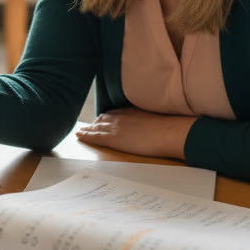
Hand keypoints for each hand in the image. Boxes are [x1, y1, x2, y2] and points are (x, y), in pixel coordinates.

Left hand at [75, 107, 193, 158]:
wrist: (169, 132)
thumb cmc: (169, 127)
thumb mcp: (157, 117)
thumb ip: (149, 118)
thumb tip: (153, 123)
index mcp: (132, 111)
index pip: (114, 113)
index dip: (107, 116)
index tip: (102, 118)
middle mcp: (121, 116)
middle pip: (103, 118)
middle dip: (96, 122)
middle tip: (89, 126)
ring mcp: (116, 127)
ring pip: (97, 127)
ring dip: (89, 128)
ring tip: (83, 131)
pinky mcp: (113, 138)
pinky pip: (95, 136)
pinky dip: (86, 135)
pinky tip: (80, 135)